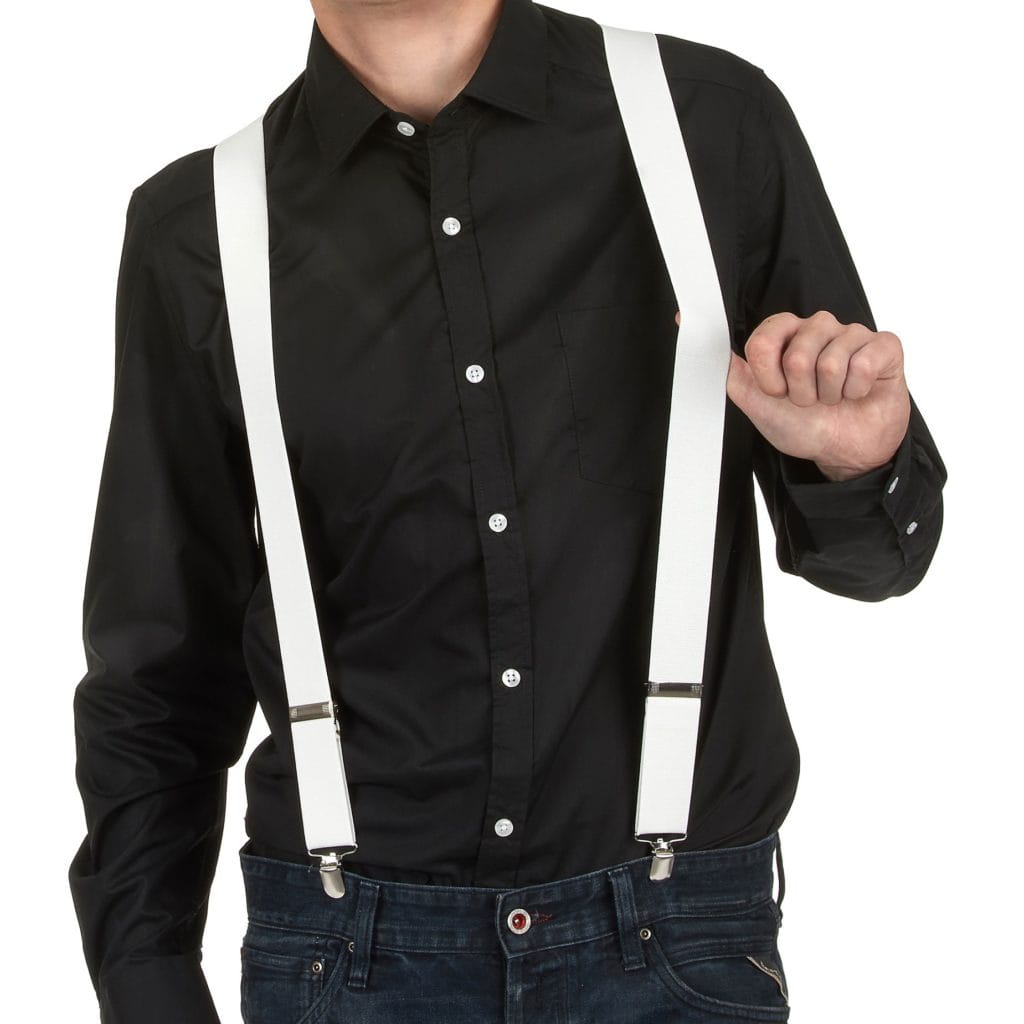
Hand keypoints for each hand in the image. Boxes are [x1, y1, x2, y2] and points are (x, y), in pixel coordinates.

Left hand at [675, 309, 910, 481]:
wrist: (843, 451)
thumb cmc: (801, 424)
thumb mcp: (755, 401)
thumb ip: (730, 369)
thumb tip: (692, 329)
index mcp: (785, 335)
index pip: (764, 337)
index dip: (767, 374)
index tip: (776, 391)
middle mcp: (818, 328)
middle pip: (797, 353)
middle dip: (799, 390)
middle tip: (808, 400)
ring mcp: (852, 335)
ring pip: (831, 360)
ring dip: (829, 394)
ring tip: (832, 399)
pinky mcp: (884, 347)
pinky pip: (865, 362)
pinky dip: (858, 389)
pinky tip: (858, 393)